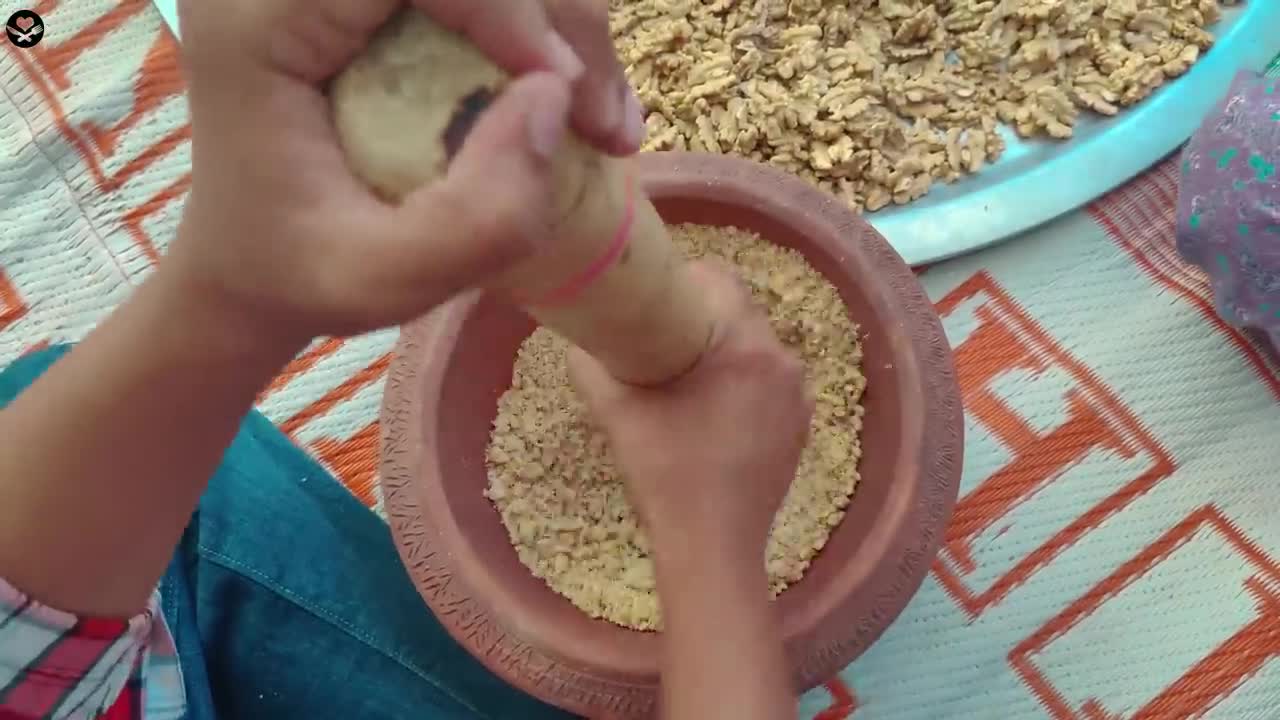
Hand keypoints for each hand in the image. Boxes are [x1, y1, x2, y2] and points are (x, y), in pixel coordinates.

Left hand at [171, 0, 642, 341]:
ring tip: (603, 123)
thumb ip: (476, 219)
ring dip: (563, 21)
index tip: (564, 94)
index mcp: (258, 20)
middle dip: (555, 13)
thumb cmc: (300, 274)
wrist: (250, 262)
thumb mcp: (384, 281)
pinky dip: (545, 27)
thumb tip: (553, 97)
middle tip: (605, 121)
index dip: (503, 5)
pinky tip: (575, 96)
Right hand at [568, 262, 813, 558]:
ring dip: (721, 352)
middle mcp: (785, 364)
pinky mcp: (799, 429)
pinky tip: (709, 411)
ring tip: (680, 376)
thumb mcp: (618, 413)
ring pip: (754, 349)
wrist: (713, 549)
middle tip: (656, 338)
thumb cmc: (666, 476)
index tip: (650, 300)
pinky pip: (767, 384)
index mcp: (748, 348)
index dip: (682, 279)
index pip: (720, 279)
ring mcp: (798, 399)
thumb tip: (578, 339)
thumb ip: (592, 366)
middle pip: (739, 313)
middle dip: (699, 317)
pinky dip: (741, 385)